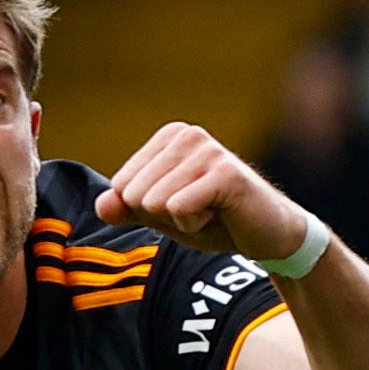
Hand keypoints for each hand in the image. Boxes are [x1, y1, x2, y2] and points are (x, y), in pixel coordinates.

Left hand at [94, 122, 307, 265]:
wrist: (266, 234)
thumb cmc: (214, 219)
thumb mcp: (162, 216)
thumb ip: (127, 209)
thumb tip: (102, 205)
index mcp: (168, 138)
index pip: (121, 187)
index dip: (148, 210)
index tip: (183, 206)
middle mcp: (187, 135)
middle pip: (134, 195)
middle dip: (163, 216)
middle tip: (199, 211)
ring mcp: (207, 150)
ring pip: (155, 203)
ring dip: (181, 221)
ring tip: (211, 211)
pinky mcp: (225, 173)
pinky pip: (179, 209)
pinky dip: (194, 225)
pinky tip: (221, 215)